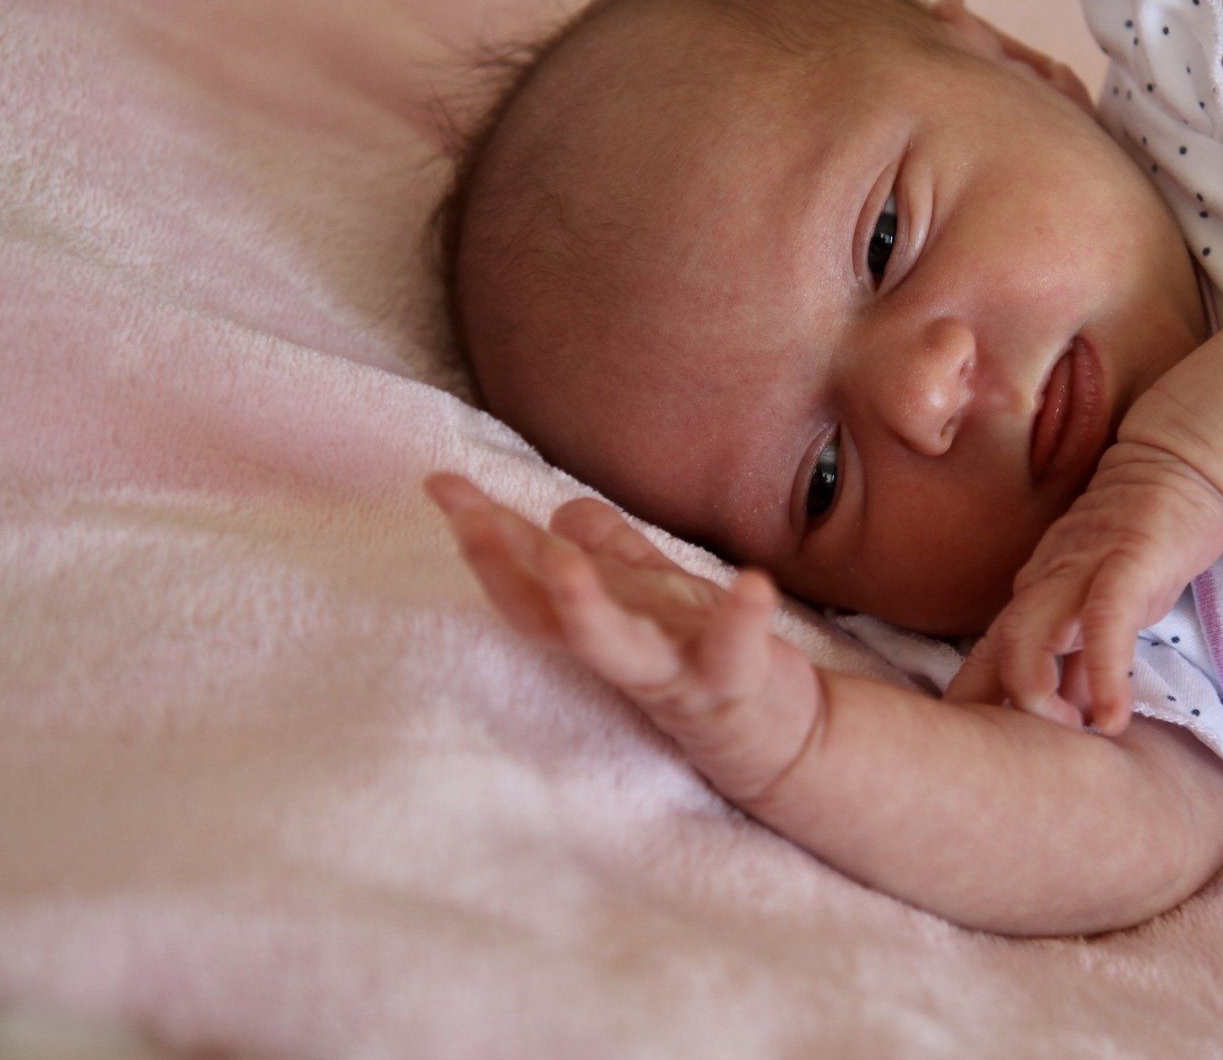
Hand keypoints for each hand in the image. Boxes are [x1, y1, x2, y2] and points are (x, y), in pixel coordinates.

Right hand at [422, 472, 823, 804]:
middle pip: (547, 616)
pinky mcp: (732, 686)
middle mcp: (623, 653)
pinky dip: (743, 618)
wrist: (782, 739)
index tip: (439, 483)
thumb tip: (563, 509)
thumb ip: (610, 555)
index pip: (529, 576)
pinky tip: (754, 583)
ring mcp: (673, 674)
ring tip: (563, 565)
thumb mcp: (655, 598)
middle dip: (504, 569)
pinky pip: (735, 653)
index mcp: (601, 622)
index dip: (484, 533)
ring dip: (587, 610)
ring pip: (620, 649)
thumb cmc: (706, 660)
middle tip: (467, 521)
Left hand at [941, 442, 1222, 735]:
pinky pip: (1103, 623)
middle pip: (995, 648)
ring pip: (1030, 633)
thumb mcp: (1106, 609)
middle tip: (1024, 753)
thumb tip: (1076, 716)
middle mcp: (1044, 583)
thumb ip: (1085, 658)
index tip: (972, 753)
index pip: (988, 655)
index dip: (975, 703)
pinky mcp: (1125, 562)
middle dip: (996, 706)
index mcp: (1034, 595)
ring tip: (1067, 734)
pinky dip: (1104, 675)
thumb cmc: (1142, 545)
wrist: (1179, 468)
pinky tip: (1112, 719)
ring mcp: (1080, 570)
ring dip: (1036, 693)